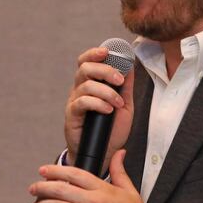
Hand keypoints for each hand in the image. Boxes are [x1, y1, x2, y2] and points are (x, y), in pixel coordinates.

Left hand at [29, 149, 153, 202]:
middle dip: (42, 187)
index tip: (43, 170)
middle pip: (61, 189)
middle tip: (33, 188)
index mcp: (103, 189)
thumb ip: (119, 171)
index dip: (56, 170)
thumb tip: (119, 152)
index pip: (75, 174)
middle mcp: (94, 202)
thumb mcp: (130, 191)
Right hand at [64, 46, 134, 174]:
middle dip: (104, 70)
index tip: (107, 50)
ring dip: (106, 91)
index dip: (94, 53)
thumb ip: (125, 87)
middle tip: (119, 81)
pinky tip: (108, 110)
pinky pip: (82, 102)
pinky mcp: (72, 115)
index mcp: (91, 83)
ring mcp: (74, 102)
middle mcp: (80, 89)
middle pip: (85, 68)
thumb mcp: (124, 105)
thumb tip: (130, 65)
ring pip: (86, 85)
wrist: (104, 152)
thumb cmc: (111, 129)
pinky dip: (97, 103)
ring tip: (117, 103)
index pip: (87, 61)